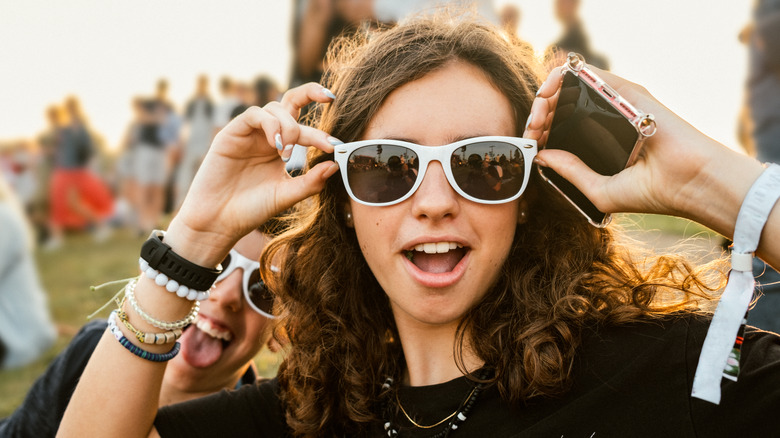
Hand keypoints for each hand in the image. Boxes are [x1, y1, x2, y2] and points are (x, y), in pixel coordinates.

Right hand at [167, 83, 340, 263]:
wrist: (219, 222)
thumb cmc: (251, 210)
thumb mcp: (287, 195)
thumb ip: (310, 182)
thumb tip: (335, 165)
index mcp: (281, 149)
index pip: (304, 128)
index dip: (322, 132)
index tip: (336, 145)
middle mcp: (266, 136)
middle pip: (290, 102)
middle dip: (311, 94)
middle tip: (329, 106)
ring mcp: (249, 133)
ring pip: (274, 108)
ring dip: (288, 126)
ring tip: (287, 153)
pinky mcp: (231, 133)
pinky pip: (254, 115)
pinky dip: (270, 124)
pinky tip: (276, 145)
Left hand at [523, 65, 762, 234]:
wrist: (688, 181)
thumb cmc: (651, 192)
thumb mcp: (598, 191)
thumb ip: (570, 172)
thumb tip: (541, 154)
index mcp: (599, 144)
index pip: (561, 129)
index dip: (539, 132)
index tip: (530, 142)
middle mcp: (606, 121)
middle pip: (561, 107)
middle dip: (538, 114)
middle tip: (531, 128)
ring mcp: (615, 105)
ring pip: (569, 88)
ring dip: (545, 97)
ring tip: (538, 116)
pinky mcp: (624, 91)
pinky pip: (586, 74)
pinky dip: (560, 80)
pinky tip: (547, 96)